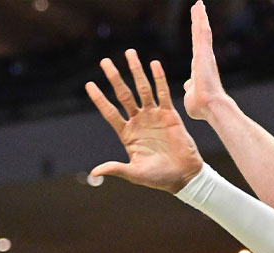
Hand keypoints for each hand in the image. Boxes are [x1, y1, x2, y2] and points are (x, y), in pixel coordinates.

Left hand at [86, 50, 203, 192]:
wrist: (184, 176)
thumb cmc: (158, 178)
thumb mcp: (135, 174)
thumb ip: (116, 169)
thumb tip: (95, 172)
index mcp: (127, 134)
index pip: (110, 112)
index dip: (100, 99)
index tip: (89, 85)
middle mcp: (139, 121)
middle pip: (123, 95)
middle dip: (114, 78)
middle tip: (105, 61)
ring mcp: (154, 116)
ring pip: (142, 89)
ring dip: (136, 71)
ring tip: (130, 53)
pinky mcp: (169, 114)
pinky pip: (163, 93)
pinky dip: (159, 79)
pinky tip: (154, 64)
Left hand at [184, 1, 232, 120]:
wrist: (210, 106)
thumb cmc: (201, 107)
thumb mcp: (191, 95)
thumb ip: (190, 88)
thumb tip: (188, 85)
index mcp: (199, 68)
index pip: (197, 48)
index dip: (196, 37)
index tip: (196, 29)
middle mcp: (204, 59)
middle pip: (200, 36)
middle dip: (199, 21)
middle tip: (198, 8)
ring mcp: (205, 54)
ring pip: (202, 31)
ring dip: (200, 17)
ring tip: (198, 4)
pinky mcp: (205, 52)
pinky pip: (203, 31)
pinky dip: (201, 19)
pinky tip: (199, 8)